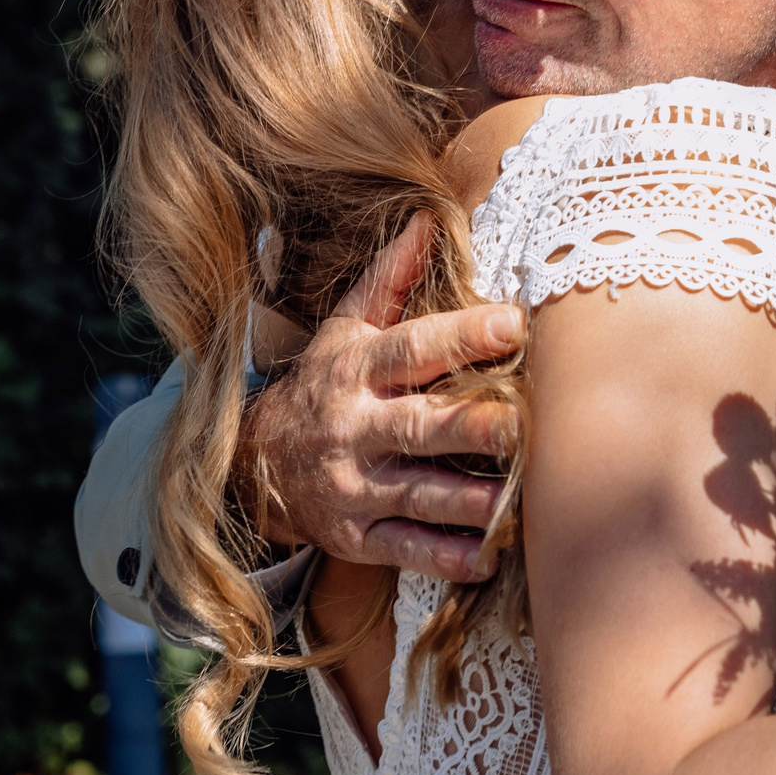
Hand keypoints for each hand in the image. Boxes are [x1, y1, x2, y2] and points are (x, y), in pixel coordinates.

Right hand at [244, 214, 524, 582]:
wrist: (255, 466)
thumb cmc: (324, 385)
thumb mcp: (345, 330)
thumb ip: (388, 279)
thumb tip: (426, 218)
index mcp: (358, 371)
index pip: (413, 348)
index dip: (462, 336)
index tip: (513, 323)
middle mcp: (356, 429)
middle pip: (418, 427)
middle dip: (469, 426)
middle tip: (520, 424)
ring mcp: (354, 487)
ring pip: (418, 495)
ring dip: (468, 501)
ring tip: (516, 500)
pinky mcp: (356, 537)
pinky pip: (404, 549)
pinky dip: (445, 556)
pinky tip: (487, 555)